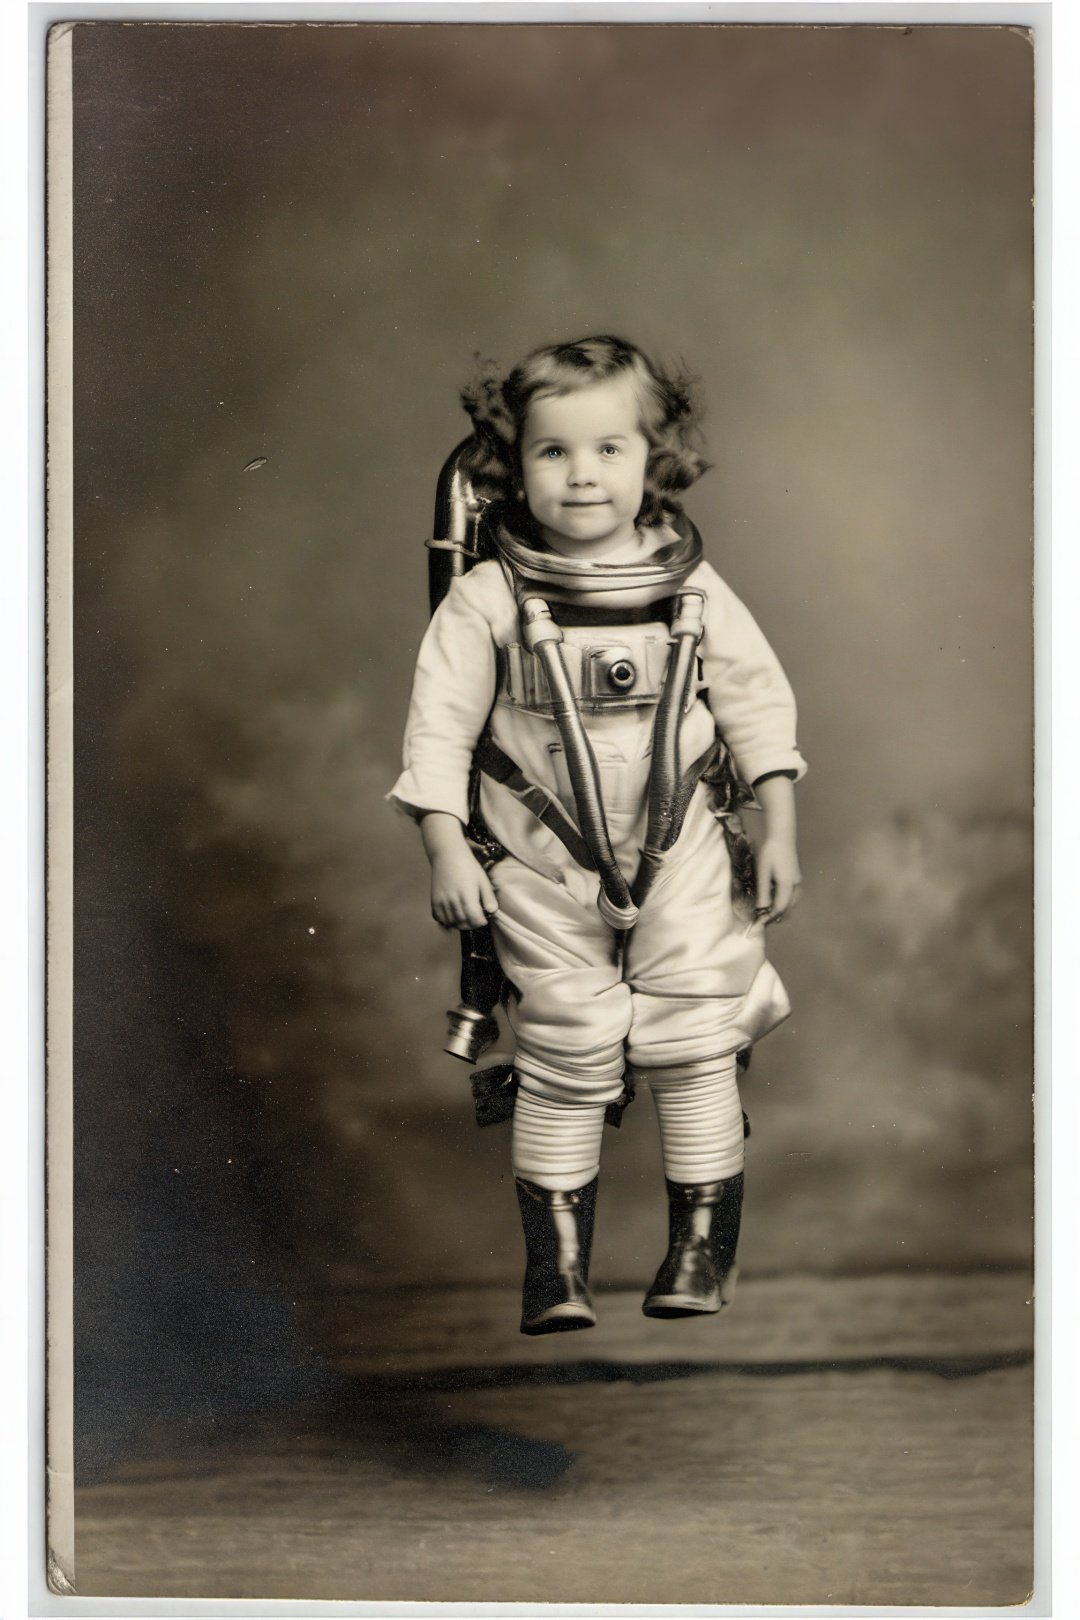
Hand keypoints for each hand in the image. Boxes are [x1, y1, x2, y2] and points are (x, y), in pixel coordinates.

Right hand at [420, 811, 499, 929]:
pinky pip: (440, 918)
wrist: (448, 855)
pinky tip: (454, 916)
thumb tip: (492, 912)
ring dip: (460, 924)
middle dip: (472, 924)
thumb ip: (488, 897)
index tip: (484, 919)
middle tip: (476, 920)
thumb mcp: (482, 880)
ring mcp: (442, 901)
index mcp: (467, 895)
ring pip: (451, 922)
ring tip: (466, 919)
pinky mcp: (434, 900)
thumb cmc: (468, 866)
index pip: (474, 918)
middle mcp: (453, 900)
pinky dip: (447, 921)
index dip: (481, 922)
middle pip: (463, 922)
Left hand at [755, 835, 801, 923]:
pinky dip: (784, 902)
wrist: (781, 835)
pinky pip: (792, 896)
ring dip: (780, 910)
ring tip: (766, 913)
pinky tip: (775, 899)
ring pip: (791, 903)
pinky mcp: (795, 877)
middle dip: (776, 916)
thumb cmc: (769, 852)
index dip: (769, 918)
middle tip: (761, 921)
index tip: (758, 925)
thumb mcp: (763, 873)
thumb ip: (763, 893)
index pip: (780, 908)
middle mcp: (796, 885)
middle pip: (788, 908)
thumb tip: (761, 911)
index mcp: (788, 885)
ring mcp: (797, 881)